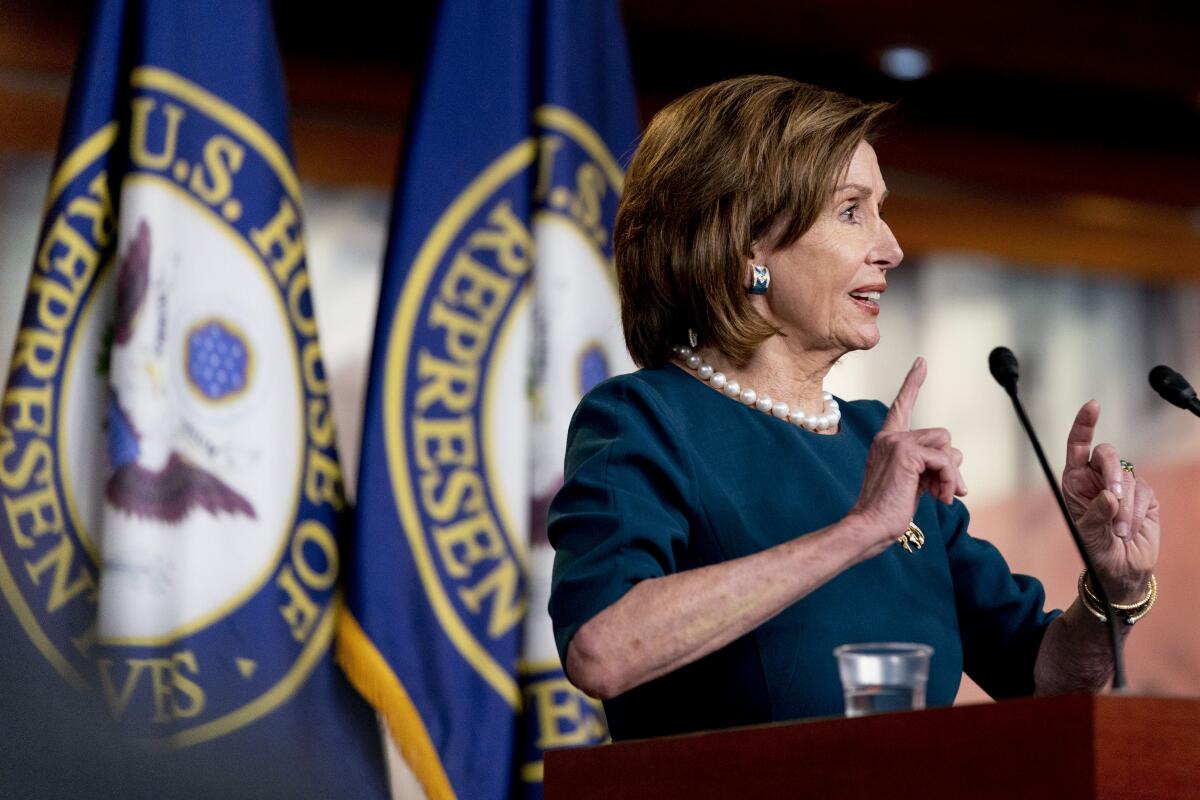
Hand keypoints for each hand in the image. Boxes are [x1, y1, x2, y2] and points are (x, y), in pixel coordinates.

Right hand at [849, 358, 967, 556]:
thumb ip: (931, 465)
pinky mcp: (907, 453)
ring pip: (947, 446)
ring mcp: (897, 442)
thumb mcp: (914, 481)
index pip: (902, 406)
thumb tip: (958, 459)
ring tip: (940, 496)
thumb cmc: (890, 510)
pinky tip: (940, 499)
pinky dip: (949, 481)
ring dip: (951, 474)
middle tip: (944, 491)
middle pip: (942, 435)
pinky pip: (945, 461)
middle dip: (950, 465)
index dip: (913, 383)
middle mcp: (889, 437)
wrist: (871, 525)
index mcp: (887, 442)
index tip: (922, 362)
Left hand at [1061, 401, 1158, 602]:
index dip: (1084, 424)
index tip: (1093, 406)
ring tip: (1117, 531)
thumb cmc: (1095, 551)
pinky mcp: (1144, 497)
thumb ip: (1096, 514)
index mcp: (1076, 480)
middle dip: (1112, 474)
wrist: (1119, 570)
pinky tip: (1128, 530)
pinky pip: (1143, 493)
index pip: (1078, 445)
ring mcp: (1123, 485)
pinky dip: (1134, 513)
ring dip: (1123, 507)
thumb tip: (1110, 496)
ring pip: (1128, 477)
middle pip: (1108, 455)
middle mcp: (1097, 478)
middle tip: (1112, 498)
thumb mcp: (1087, 534)